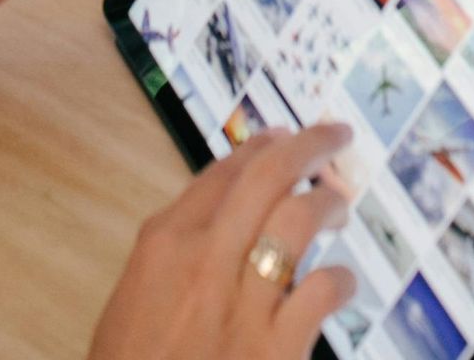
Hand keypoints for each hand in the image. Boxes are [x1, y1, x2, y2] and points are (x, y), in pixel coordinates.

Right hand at [89, 124, 357, 359]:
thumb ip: (171, 256)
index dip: (259, 149)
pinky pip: (321, 292)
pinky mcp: (276, 347)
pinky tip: (342, 283)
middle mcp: (205, 260)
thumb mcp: (131, 301)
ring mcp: (243, 302)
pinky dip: (339, 280)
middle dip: (308, 146)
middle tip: (334, 136)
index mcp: (164, 244)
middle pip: (266, 177)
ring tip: (340, 204)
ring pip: (298, 220)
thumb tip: (213, 224)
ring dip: (327, 202)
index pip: (222, 173)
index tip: (282, 137)